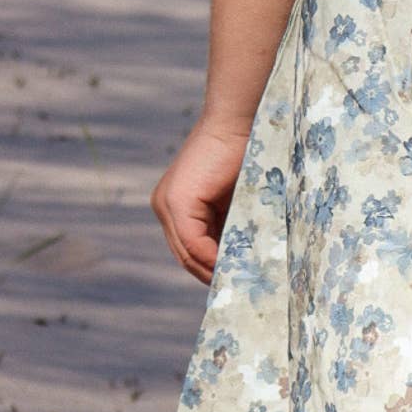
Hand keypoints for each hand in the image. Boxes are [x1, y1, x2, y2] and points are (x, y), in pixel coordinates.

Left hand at [152, 116, 249, 282]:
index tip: (234, 283)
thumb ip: (230, 223)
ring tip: (238, 284)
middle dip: (209, 275)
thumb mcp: (235, 198)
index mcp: (175, 205)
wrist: (239, 120)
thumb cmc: (247, 152)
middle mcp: (164, 206)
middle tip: (236, 291)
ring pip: (186, 252)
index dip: (208, 269)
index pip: (188, 248)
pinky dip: (211, 257)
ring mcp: (167, 204)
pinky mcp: (177, 202)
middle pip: (184, 255)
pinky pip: (192, 242)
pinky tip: (231, 266)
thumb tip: (241, 259)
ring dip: (211, 270)